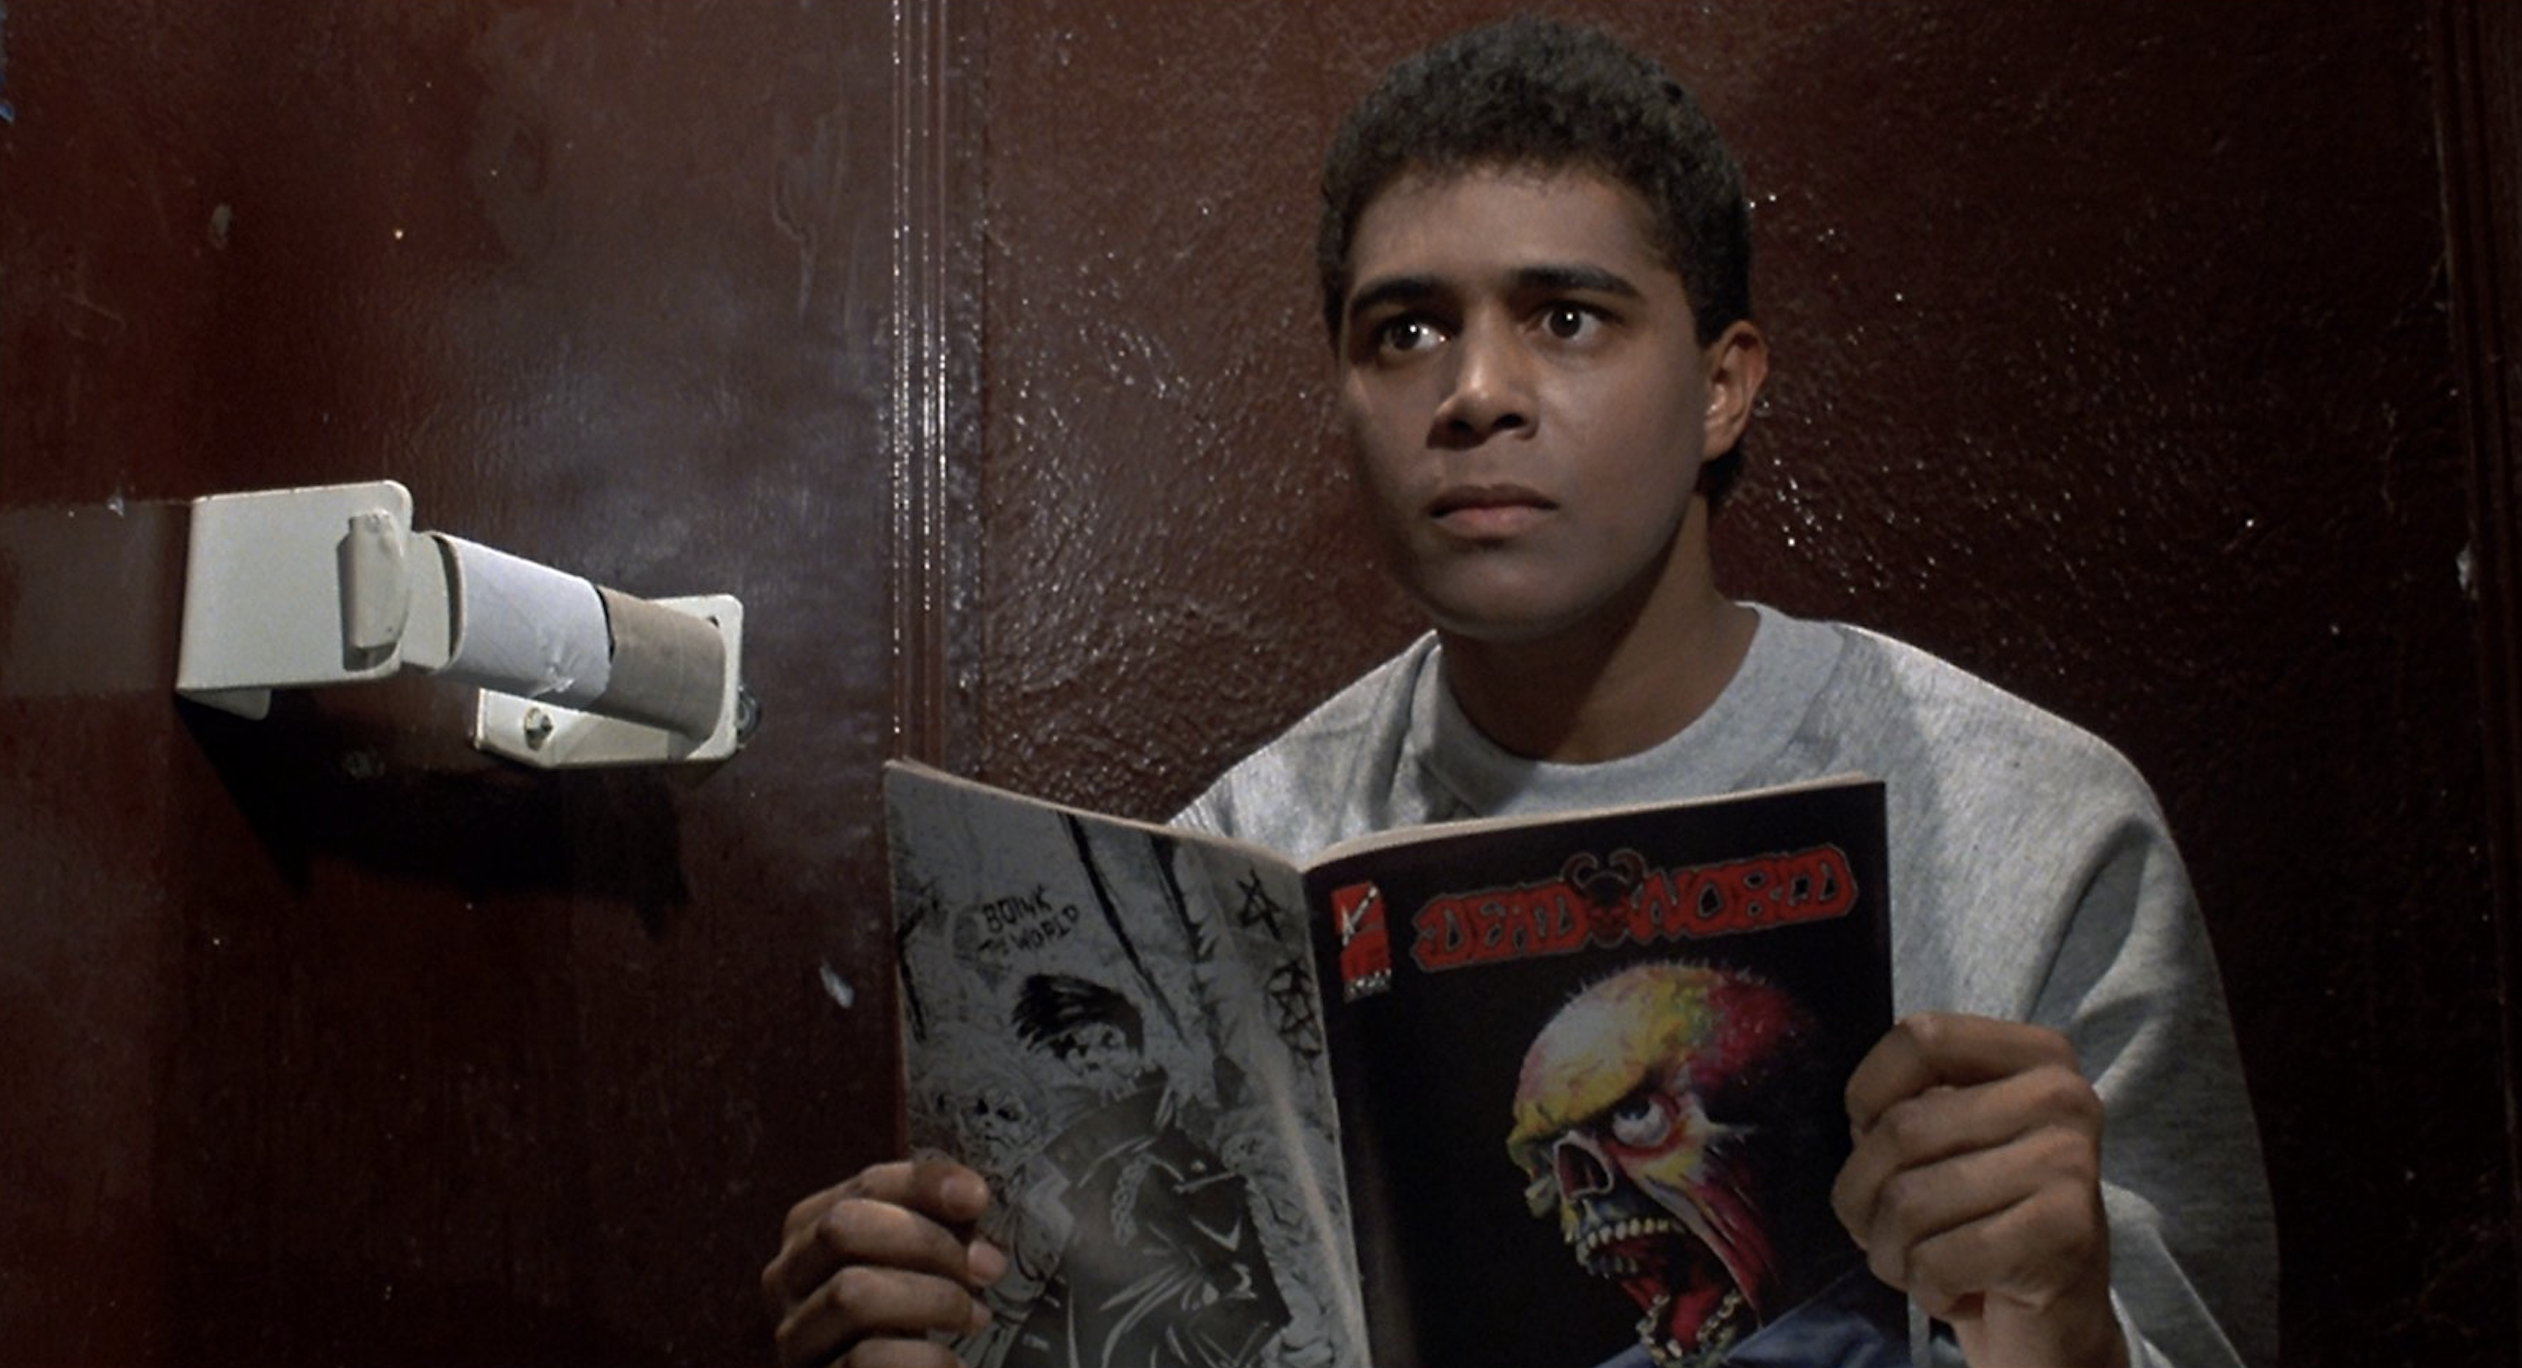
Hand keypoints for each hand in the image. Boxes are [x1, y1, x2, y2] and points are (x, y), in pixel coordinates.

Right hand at [761, 1156, 1008, 1367]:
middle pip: (843, 1229)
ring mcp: (794, 1335)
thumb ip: (934, 1225)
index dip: (924, 1184)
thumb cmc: (901, 1319)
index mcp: (810, 1229)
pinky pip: (864, 1360)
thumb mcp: (914, 1262)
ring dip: (933, 1300)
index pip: (865, 1186)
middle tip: (986, 1267)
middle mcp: (787, 1277)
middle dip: (926, 1241)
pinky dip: (924, 1358)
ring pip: (851, 1294)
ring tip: (976, 1316)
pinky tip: (954, 1362)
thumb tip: (968, 1195)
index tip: (977, 1199)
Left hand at [1832, 1013, 2126, 1367]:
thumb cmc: (1982, 1217)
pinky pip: (1937, 1260)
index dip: (1867, 1095)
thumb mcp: (1945, 1141)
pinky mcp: (2065, 1235)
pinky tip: (1960, 1292)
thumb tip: (1856, 1117)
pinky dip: (1926, 1290)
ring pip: (1909, 1201)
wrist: (2056, 1321)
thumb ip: (1902, 1103)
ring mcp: (2070, 1163)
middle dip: (1863, 1197)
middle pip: (1901, 1128)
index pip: (1920, 1037)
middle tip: (1885, 1231)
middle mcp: (2064, 1097)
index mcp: (2036, 1056)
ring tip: (1923, 1264)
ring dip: (1890, 1253)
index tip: (1872, 1139)